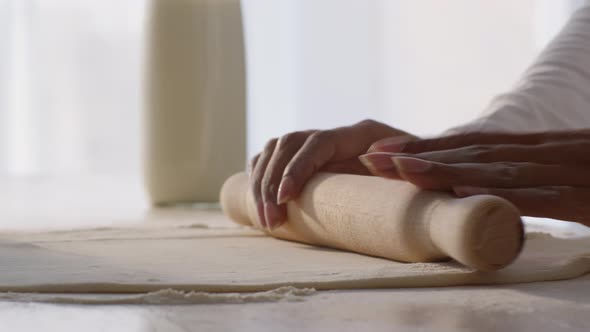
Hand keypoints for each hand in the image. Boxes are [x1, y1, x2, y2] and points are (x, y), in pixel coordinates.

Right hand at [250, 120, 413, 228]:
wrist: (416, 173)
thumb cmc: (418, 175)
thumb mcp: (418, 169)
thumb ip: (400, 162)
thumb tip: (371, 160)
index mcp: (358, 134)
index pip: (316, 142)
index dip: (296, 167)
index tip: (286, 198)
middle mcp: (333, 135)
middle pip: (287, 145)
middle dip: (271, 183)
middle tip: (271, 221)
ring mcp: (316, 146)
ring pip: (273, 150)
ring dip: (261, 184)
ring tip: (266, 221)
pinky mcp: (306, 161)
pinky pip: (271, 159)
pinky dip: (259, 177)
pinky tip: (258, 201)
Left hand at [360, 130, 589, 224]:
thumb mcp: (575, 177)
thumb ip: (537, 181)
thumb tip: (496, 189)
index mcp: (547, 149)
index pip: (480, 146)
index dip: (433, 147)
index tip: (390, 152)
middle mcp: (554, 153)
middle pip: (476, 152)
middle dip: (422, 155)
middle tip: (372, 158)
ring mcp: (574, 169)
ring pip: (498, 167)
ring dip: (442, 167)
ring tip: (396, 168)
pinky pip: (539, 194)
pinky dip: (496, 191)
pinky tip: (461, 189)